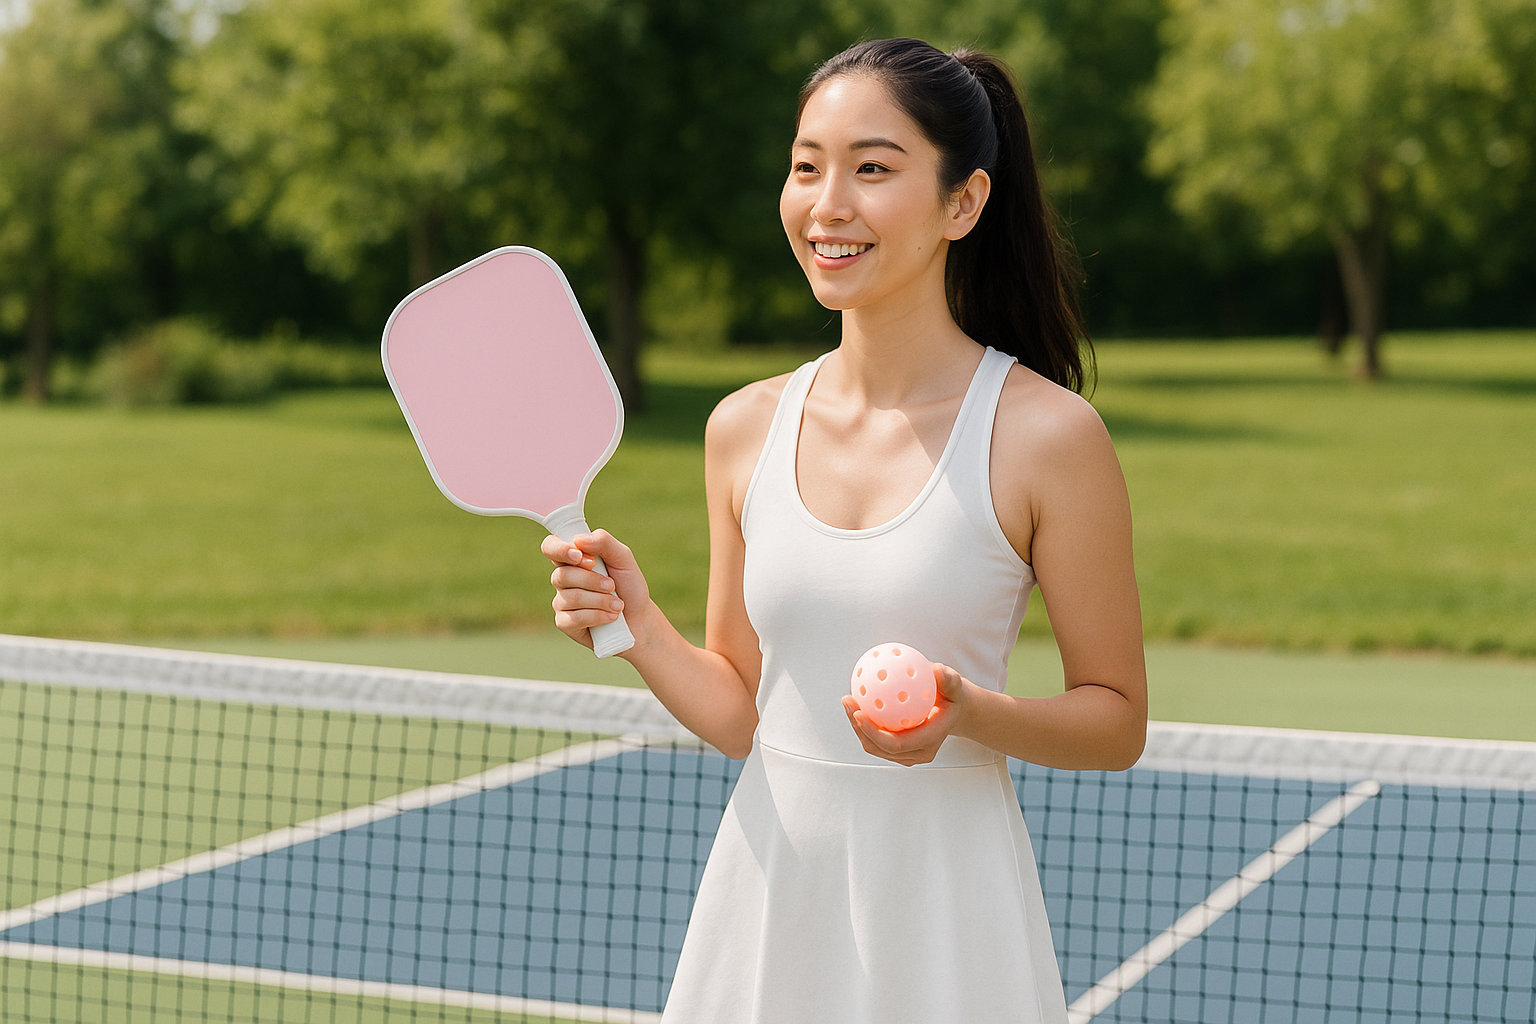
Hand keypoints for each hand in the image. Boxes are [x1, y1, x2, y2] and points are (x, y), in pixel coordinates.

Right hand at [541, 530, 650, 650]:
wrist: (639, 618)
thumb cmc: (629, 586)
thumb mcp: (623, 559)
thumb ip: (604, 543)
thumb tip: (579, 540)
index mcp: (574, 559)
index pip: (551, 547)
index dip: (560, 550)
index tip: (580, 556)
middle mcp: (564, 578)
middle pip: (562, 575)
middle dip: (592, 581)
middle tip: (612, 585)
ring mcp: (562, 601)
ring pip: (571, 597)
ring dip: (601, 600)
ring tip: (618, 605)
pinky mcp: (565, 623)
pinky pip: (573, 618)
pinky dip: (597, 616)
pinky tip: (610, 617)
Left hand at [842, 662, 968, 765]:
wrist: (955, 712)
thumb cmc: (953, 697)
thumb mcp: (955, 685)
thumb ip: (948, 679)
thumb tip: (936, 670)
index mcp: (930, 740)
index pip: (895, 744)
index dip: (872, 733)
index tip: (858, 712)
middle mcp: (918, 752)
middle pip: (879, 748)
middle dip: (858, 727)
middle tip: (848, 701)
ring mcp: (907, 754)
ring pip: (874, 746)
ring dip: (857, 726)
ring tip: (848, 701)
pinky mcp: (899, 750)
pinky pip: (875, 740)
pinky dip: (863, 724)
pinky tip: (856, 702)